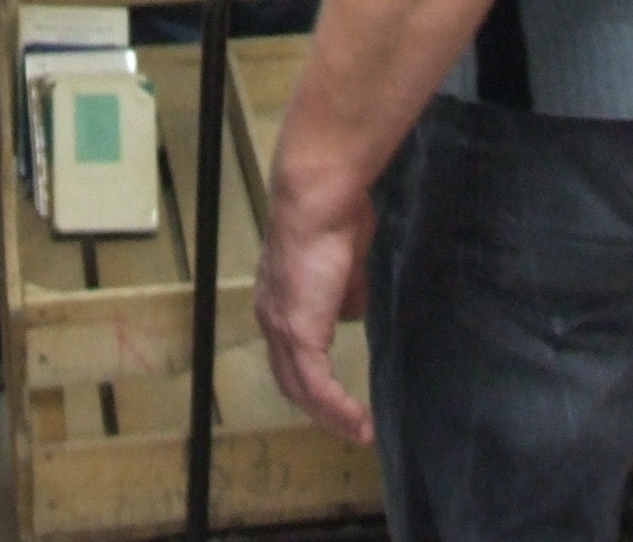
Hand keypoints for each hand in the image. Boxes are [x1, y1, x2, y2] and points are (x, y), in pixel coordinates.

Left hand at [255, 165, 377, 445]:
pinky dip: (337, 407)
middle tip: (351, 426)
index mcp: (279, 300)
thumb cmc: (334, 216)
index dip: (313, 378)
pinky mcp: (299, 333)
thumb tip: (352, 312)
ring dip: (331, 415)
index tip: (340, 397)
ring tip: (360, 431)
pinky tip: (358, 421)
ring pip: (301, 388)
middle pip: (291, 379)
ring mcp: (282, 328)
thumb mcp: (344, 262)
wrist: (318, 200)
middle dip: (320, 408)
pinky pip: (317, 385)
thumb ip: (345, 290)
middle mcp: (272, 319)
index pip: (290, 352)